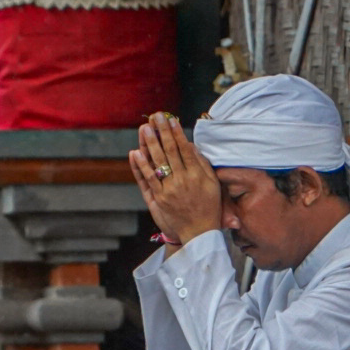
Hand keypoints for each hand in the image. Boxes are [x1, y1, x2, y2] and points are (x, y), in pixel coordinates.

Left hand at [129, 113, 221, 245]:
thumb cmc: (209, 207)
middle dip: (162, 132)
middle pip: (170, 151)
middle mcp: (183, 180)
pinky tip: (136, 152)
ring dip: (150, 144)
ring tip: (144, 128)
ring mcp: (170, 189)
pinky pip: (149, 179)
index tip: (171, 119)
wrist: (199, 232)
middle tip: (156, 116)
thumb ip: (202, 164)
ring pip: (158, 162)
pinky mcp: (159, 198)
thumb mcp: (213, 185)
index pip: (185, 149)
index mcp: (197, 175)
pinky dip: (142, 166)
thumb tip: (191, 146)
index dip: (177, 133)